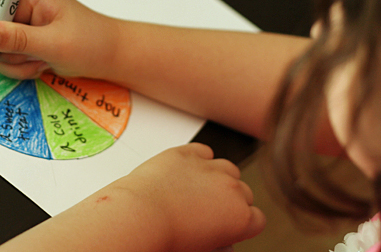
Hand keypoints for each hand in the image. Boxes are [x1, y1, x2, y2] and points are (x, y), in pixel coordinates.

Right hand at [0, 0, 119, 79]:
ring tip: (42, 60)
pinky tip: (41, 64)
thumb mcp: (54, 43)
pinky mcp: (22, 41)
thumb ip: (17, 39)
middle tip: (27, 55)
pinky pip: (5, 57)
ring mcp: (20, 23)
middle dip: (2, 47)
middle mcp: (20, 4)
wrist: (109, 56)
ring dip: (15, 61)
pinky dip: (20, 67)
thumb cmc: (92, 42)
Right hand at [0, 143, 263, 251]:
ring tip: (210, 224)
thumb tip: (177, 187)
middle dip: (219, 192)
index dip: (204, 177)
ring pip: (243, 194)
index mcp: (184, 154)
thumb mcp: (148, 179)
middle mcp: (209, 165)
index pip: (206, 157)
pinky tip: (225, 233)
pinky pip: (255, 218)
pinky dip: (245, 225)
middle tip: (202, 213)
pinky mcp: (238, 212)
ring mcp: (226, 186)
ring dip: (232, 205)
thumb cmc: (133, 203)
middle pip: (228, 174)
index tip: (195, 192)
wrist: (141, 215)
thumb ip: (167, 177)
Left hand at [112, 143, 265, 250]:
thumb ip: (219, 236)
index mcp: (240, 217)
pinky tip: (184, 172)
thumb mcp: (202, 247)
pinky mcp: (188, 153)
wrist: (141, 216)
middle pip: (244, 191)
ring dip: (217, 177)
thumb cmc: (166, 236)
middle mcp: (231, 189)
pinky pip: (203, 152)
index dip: (241, 222)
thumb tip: (215, 237)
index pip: (257, 218)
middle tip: (207, 210)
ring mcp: (211, 168)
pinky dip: (197, 159)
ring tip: (195, 190)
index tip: (228, 224)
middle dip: (230, 199)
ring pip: (227, 169)